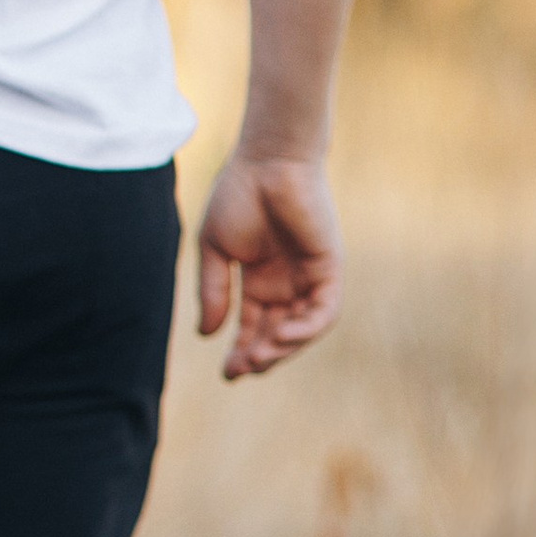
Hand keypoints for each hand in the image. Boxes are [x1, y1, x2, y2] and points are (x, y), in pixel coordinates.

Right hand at [196, 152, 343, 378]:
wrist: (268, 162)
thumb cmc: (238, 196)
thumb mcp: (215, 250)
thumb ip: (215, 292)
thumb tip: (206, 335)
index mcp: (260, 280)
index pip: (254, 326)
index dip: (241, 351)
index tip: (227, 374)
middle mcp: (287, 283)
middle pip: (277, 334)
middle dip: (259, 357)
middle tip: (240, 370)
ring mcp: (310, 277)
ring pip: (302, 329)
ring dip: (282, 349)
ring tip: (258, 358)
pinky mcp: (329, 269)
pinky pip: (324, 312)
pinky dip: (305, 330)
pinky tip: (282, 337)